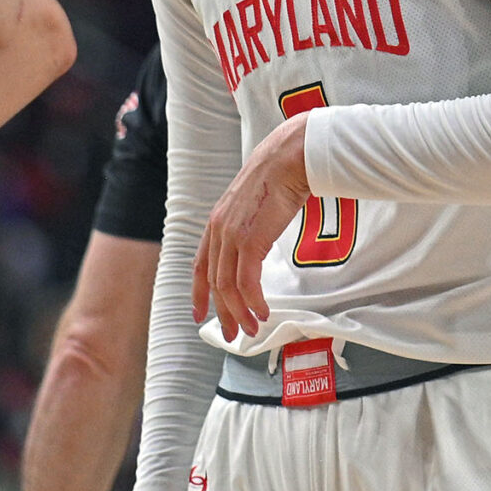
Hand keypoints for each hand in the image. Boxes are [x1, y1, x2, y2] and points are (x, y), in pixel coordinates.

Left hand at [192, 113, 311, 341]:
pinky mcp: (250, 240)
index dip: (199, 293)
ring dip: (241, 312)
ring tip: (252, 328)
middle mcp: (218, 230)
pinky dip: (254, 302)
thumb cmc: (280, 175)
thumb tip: (259, 236)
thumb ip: (250, 222)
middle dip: (223, 313)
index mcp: (217, 222)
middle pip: (214, 283)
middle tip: (233, 333)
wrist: (290, 157)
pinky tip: (263, 312)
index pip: (201, 265)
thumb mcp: (255, 202)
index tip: (201, 314)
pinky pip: (247, 282)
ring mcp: (232, 236)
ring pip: (228, 287)